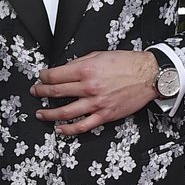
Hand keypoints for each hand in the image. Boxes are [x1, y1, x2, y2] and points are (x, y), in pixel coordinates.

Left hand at [31, 51, 158, 134]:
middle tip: (36, 92)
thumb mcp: (100, 55)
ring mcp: (96, 103)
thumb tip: (65, 69)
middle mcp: (89, 87)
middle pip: (56, 92)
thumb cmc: (127, 64)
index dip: (43, 76)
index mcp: (86, 69)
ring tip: (41, 113)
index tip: (41, 77)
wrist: (148, 75)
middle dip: (41, 92)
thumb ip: (81, 62)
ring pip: (65, 112)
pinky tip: (59, 129)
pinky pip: (82, 126)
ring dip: (49, 113)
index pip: (55, 75)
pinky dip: (68, 129)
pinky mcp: (104, 115)